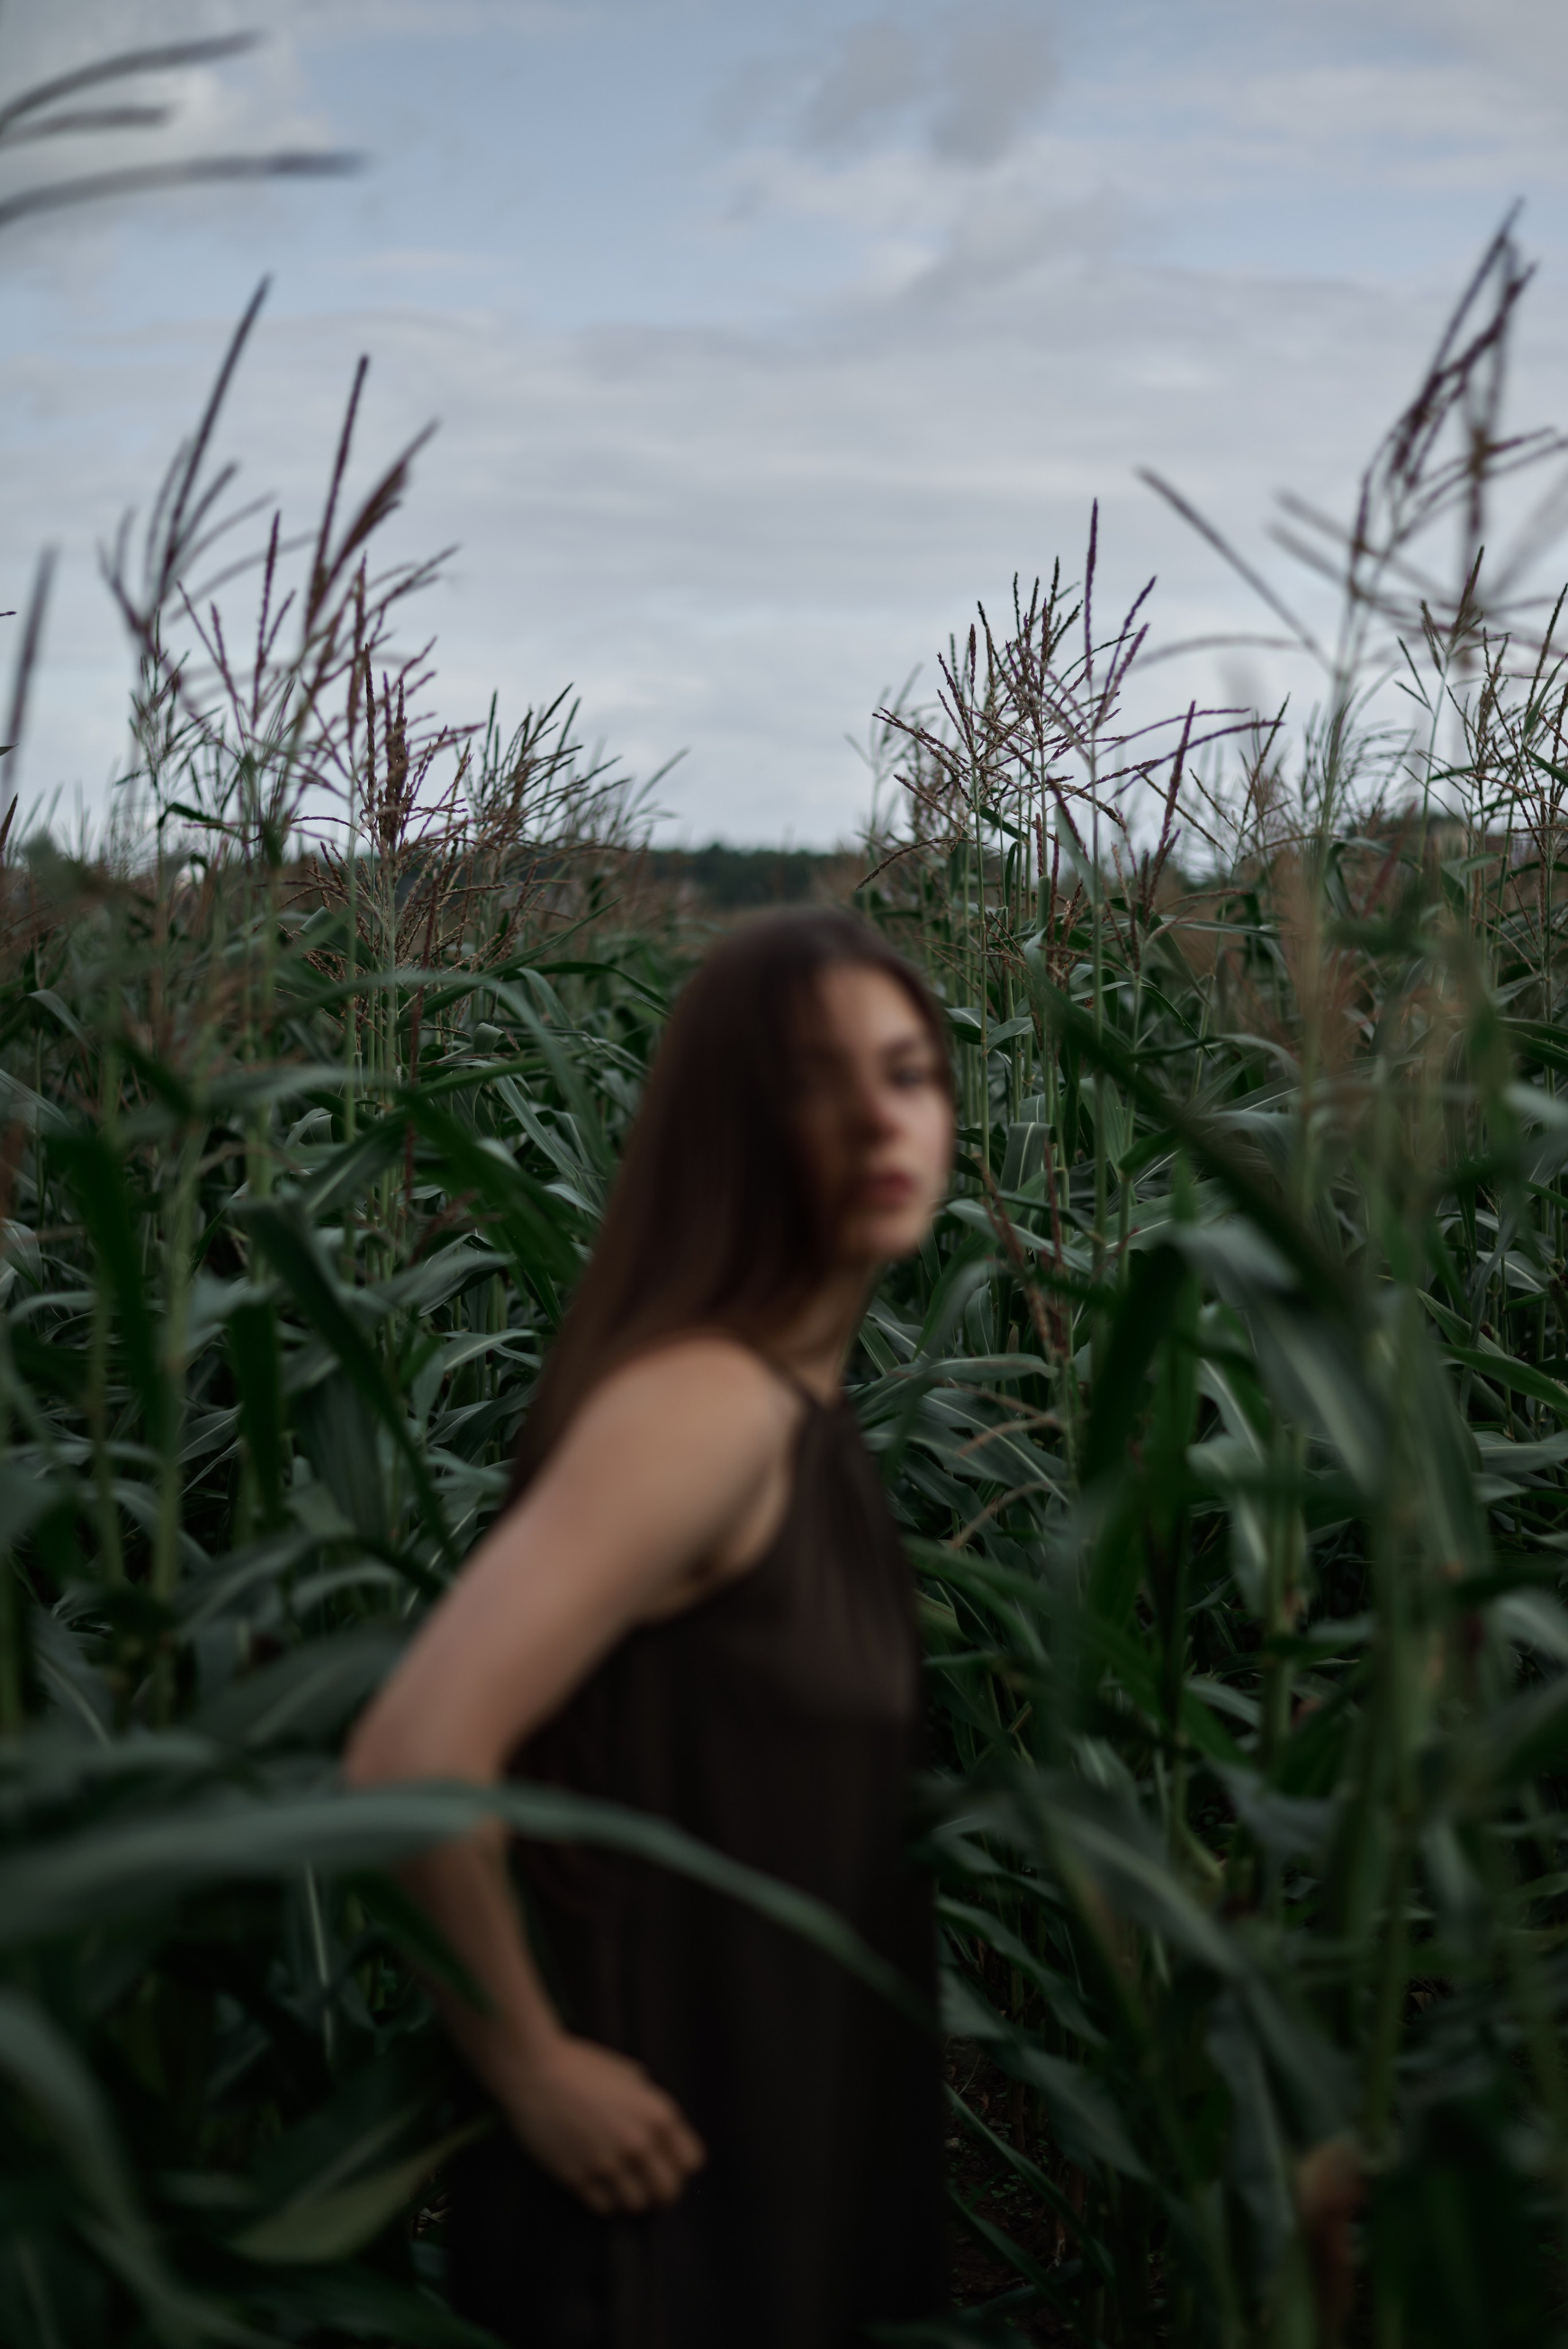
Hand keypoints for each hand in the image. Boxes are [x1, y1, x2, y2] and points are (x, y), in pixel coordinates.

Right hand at [505, 2033, 706, 2213]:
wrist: (534, 2071)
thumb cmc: (583, 2064)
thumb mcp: (630, 2074)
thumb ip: (649, 2103)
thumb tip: (657, 2126)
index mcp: (657, 2114)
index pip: (692, 2161)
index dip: (682, 2163)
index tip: (670, 2162)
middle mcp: (639, 2144)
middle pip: (669, 2192)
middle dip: (662, 2189)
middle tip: (648, 2181)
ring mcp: (608, 2165)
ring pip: (637, 2206)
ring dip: (632, 2197)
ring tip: (622, 2184)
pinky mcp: (578, 2179)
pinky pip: (604, 2208)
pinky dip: (605, 2201)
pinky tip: (598, 2184)